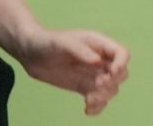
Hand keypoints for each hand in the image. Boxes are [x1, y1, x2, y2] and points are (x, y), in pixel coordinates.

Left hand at [14, 26, 129, 114]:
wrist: (31, 54)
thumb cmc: (47, 42)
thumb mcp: (63, 42)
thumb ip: (81, 50)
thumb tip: (97, 62)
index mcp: (99, 44)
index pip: (122, 54)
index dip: (121, 64)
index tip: (111, 74)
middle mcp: (100, 59)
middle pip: (121, 74)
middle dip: (112, 83)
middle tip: (96, 86)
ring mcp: (92, 75)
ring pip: (111, 89)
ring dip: (104, 97)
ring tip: (88, 101)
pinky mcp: (83, 87)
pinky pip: (98, 99)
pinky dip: (97, 107)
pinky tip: (87, 110)